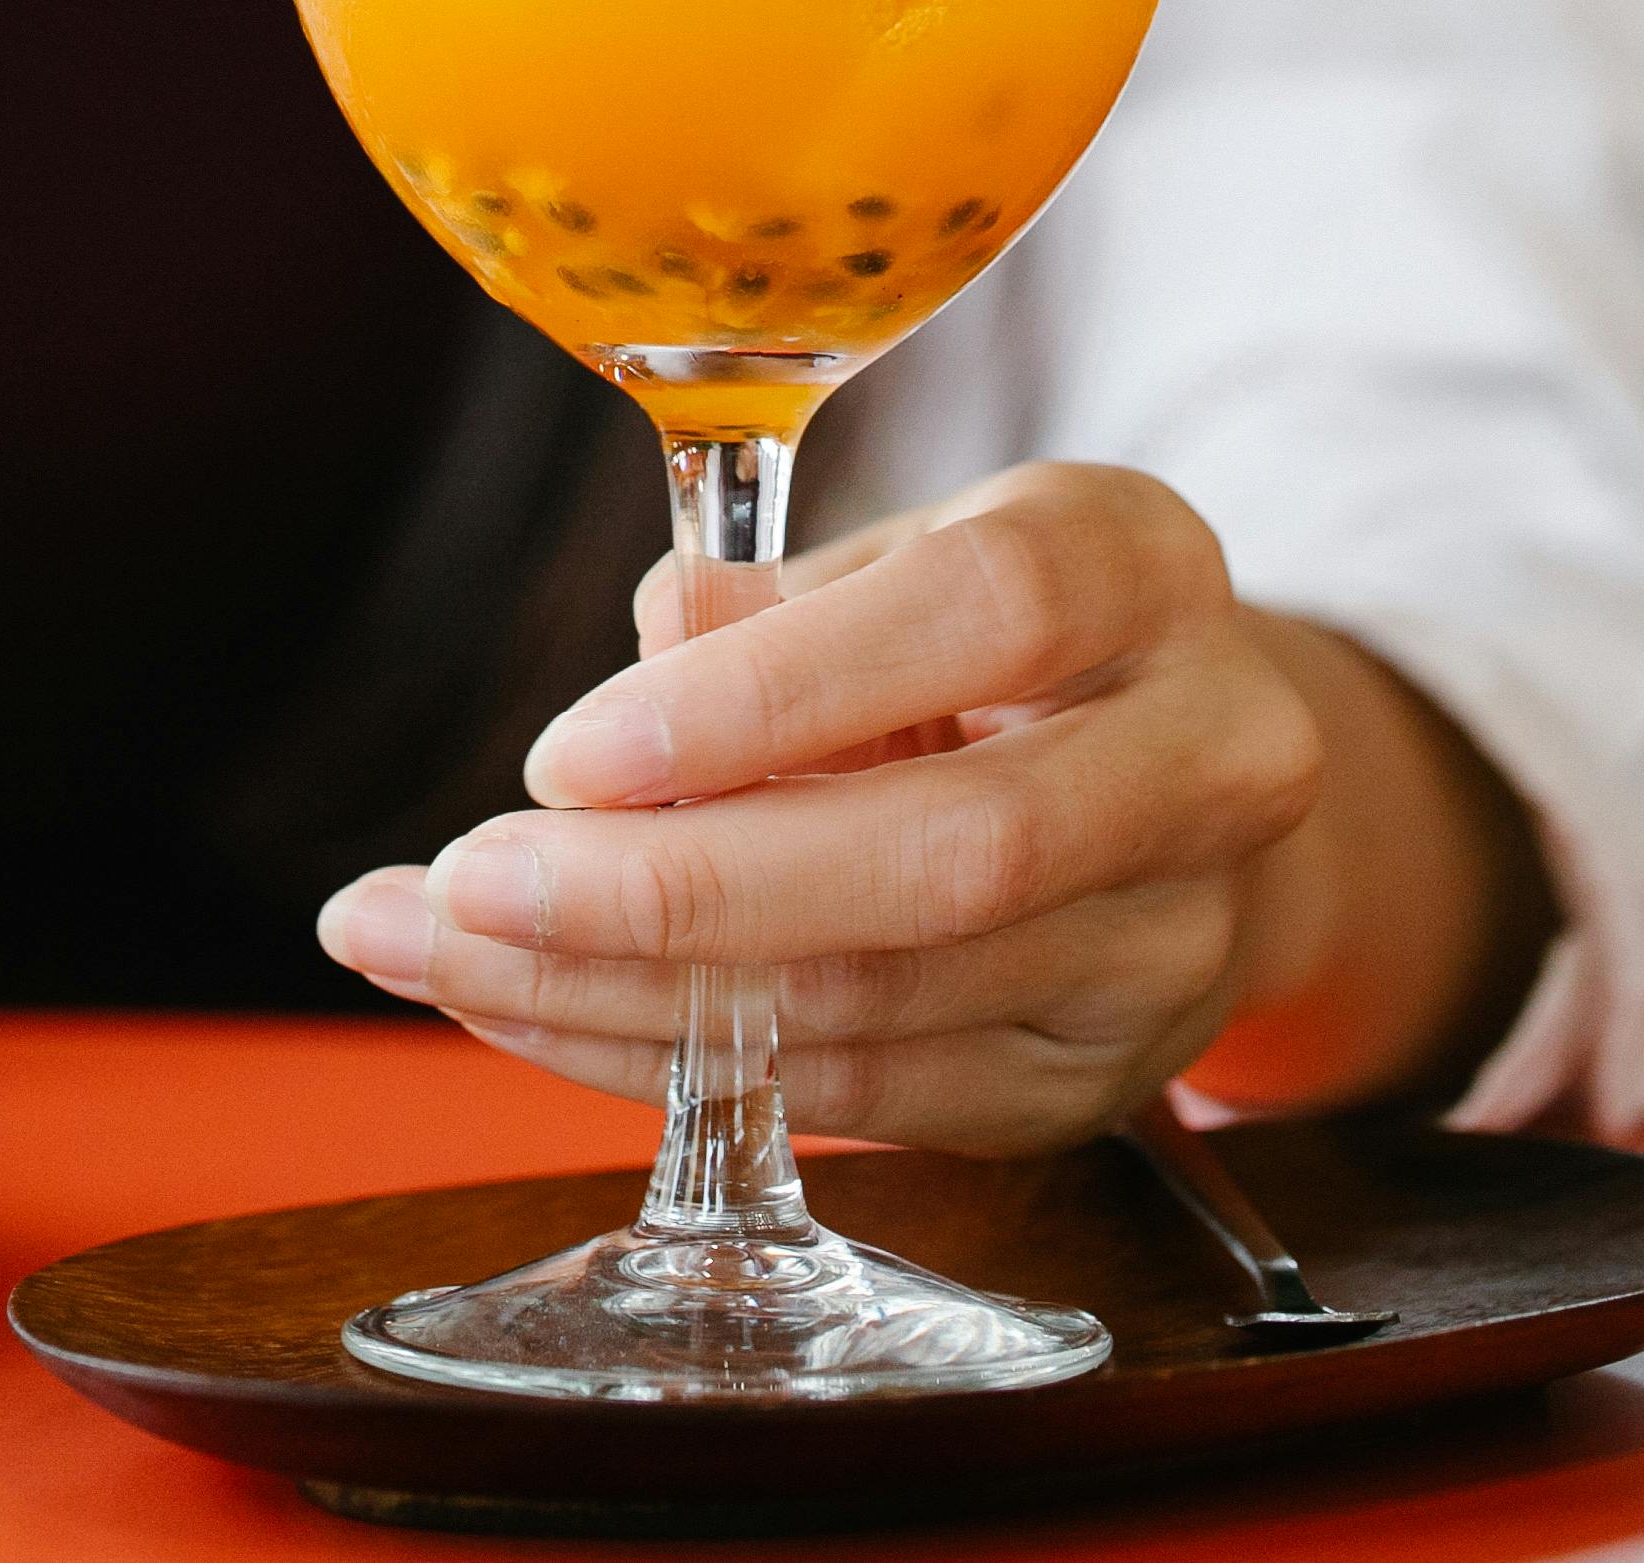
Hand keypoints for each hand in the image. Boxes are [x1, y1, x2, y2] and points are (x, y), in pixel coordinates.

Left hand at [319, 463, 1334, 1151]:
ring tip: (439, 950)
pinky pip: (873, 1098)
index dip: (769, 694)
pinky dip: (683, 1063)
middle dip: (675, 890)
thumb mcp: (911, 546)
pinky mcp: (1104, 1082)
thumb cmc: (1013, 635)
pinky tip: (537, 1012)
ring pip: (889, 1004)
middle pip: (944, 855)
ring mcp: (1170, 947)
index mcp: (1143, 567)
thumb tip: (652, 647)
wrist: (1187, 775)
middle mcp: (1204, 762)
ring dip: (630, 994)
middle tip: (466, 887)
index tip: (571, 751)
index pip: (979, 618)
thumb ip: (781, 594)